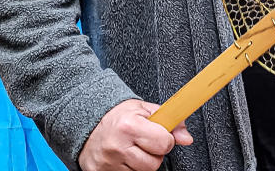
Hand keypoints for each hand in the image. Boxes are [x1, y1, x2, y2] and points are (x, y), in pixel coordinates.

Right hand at [79, 99, 193, 170]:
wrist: (88, 125)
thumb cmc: (118, 117)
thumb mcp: (143, 110)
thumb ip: (168, 121)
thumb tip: (186, 138)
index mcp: (129, 126)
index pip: (164, 143)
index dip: (166, 139)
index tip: (161, 135)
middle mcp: (118, 147)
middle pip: (154, 163)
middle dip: (155, 153)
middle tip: (146, 143)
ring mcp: (109, 164)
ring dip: (143, 162)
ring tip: (134, 149)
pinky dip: (131, 168)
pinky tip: (125, 157)